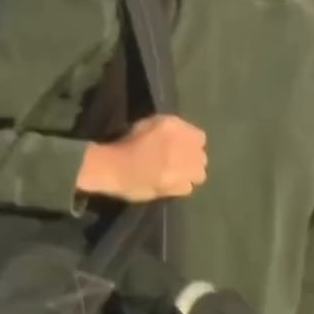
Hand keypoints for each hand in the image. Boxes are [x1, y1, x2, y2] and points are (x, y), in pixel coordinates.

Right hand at [76, 115, 206, 202]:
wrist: (112, 167)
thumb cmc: (125, 144)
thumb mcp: (146, 125)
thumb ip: (168, 128)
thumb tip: (180, 137)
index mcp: (173, 126)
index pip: (200, 138)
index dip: (192, 144)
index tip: (184, 149)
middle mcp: (182, 145)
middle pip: (201, 157)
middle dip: (193, 160)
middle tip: (180, 164)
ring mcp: (181, 167)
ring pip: (199, 174)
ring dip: (190, 175)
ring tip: (177, 176)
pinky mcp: (175, 186)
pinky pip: (188, 188)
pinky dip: (181, 187)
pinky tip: (170, 186)